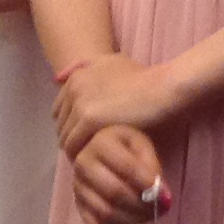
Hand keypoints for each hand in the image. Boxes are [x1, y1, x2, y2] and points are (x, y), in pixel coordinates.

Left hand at [53, 54, 176, 160]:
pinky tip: (95, 161)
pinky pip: (75, 146)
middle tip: (89, 151)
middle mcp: (74, 86)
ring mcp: (80, 103)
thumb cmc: (145, 78)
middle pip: (61, 124)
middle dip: (72, 137)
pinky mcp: (90, 119)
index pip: (59, 109)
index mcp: (77, 76)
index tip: (86, 135)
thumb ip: (91, 67)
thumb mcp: (114, 62)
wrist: (163, 86)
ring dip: (76, 149)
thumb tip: (66, 76)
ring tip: (92, 160)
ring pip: (65, 137)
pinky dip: (81, 156)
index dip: (71, 124)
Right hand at [69, 123, 168, 223]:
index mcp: (101, 143)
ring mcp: (77, 187)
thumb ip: (152, 168)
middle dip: (141, 205)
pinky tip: (129, 221)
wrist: (103, 155)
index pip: (127, 167)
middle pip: (114, 192)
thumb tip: (160, 196)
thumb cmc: (128, 149)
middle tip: (160, 209)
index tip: (165, 196)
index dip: (147, 184)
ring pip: (105, 212)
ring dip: (132, 219)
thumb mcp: (143, 147)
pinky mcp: (78, 207)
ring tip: (148, 215)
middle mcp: (82, 164)